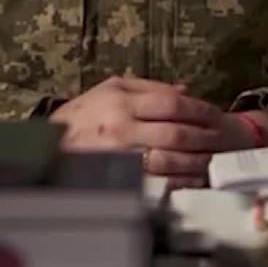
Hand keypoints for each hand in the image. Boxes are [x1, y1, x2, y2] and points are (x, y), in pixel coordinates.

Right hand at [48, 76, 267, 186]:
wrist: (49, 143)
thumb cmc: (83, 114)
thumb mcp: (111, 88)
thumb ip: (149, 86)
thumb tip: (185, 89)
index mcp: (121, 100)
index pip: (172, 103)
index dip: (199, 110)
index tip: (214, 115)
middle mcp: (122, 127)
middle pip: (176, 133)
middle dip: (203, 137)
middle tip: (218, 139)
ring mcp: (120, 155)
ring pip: (170, 160)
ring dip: (196, 161)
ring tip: (208, 160)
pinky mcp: (117, 178)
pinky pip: (156, 182)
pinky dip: (179, 182)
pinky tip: (189, 179)